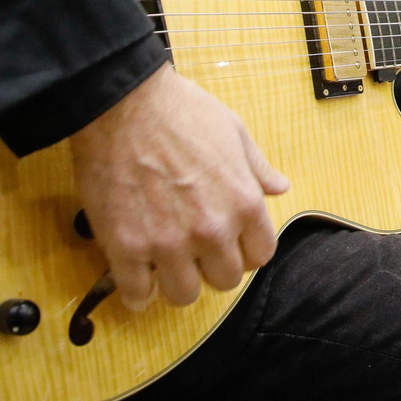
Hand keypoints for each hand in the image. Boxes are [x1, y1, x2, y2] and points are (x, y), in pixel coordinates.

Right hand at [69, 64, 289, 309]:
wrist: (122, 104)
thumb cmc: (181, 111)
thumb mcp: (234, 131)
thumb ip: (257, 168)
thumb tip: (279, 188)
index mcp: (243, 203)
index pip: (260, 256)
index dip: (245, 251)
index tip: (229, 244)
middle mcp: (211, 230)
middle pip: (224, 281)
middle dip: (212, 267)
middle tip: (195, 251)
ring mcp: (168, 243)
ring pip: (183, 296)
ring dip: (176, 282)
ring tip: (165, 264)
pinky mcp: (126, 248)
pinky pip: (137, 294)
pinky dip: (138, 292)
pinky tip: (137, 276)